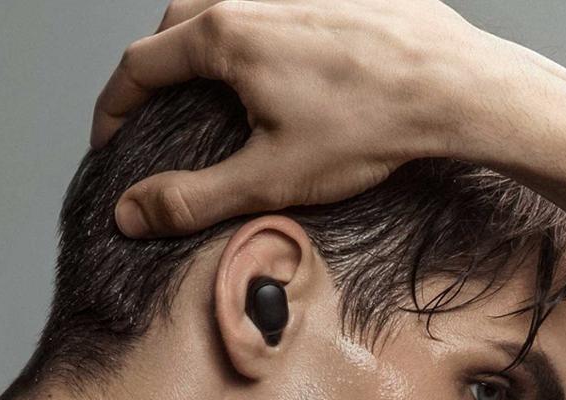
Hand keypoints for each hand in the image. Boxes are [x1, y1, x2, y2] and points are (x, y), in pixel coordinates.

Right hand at [90, 0, 488, 236]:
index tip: (109, 139)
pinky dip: (245, 27)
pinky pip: (267, 1)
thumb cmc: (371, 126)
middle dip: (151, 69)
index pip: (138, 65)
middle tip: (151, 111)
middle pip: (173, 24)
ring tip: (202, 83)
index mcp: (225, 35)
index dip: (112, 107)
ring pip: (220, 2)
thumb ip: (191, 198)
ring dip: (196, 40)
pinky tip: (267, 61)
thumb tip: (131, 213)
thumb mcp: (268, 177)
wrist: (456, 85)